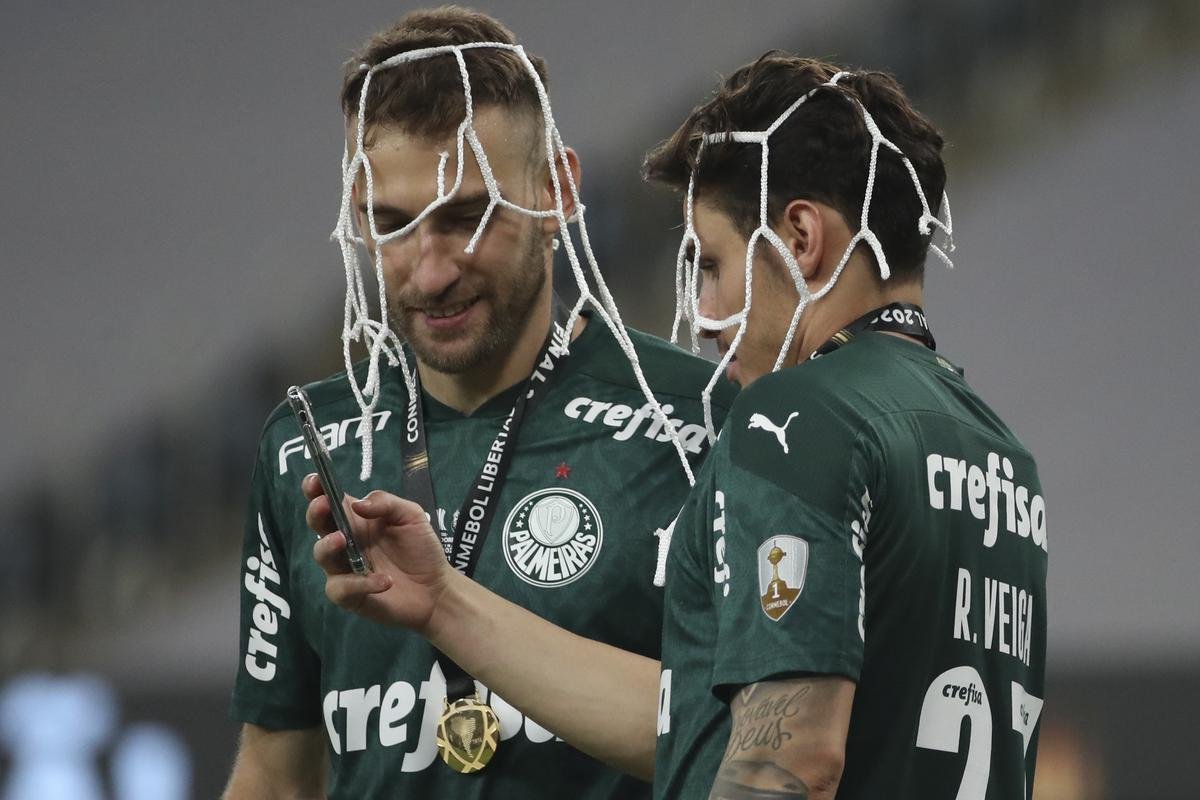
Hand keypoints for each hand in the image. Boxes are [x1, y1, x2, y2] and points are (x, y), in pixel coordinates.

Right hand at [303, 474, 452, 632]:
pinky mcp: (350, 595)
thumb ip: (385, 503)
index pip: (329, 500)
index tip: (314, 480)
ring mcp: (345, 568)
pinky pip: (342, 589)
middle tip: (323, 505)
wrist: (436, 588)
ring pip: (321, 556)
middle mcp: (345, 541)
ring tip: (342, 540)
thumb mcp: (411, 516)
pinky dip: (360, 583)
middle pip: (318, 525)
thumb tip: (357, 505)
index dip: (316, 489)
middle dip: (316, 513)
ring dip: (328, 546)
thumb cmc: (421, 549)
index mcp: (356, 519)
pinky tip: (383, 580)